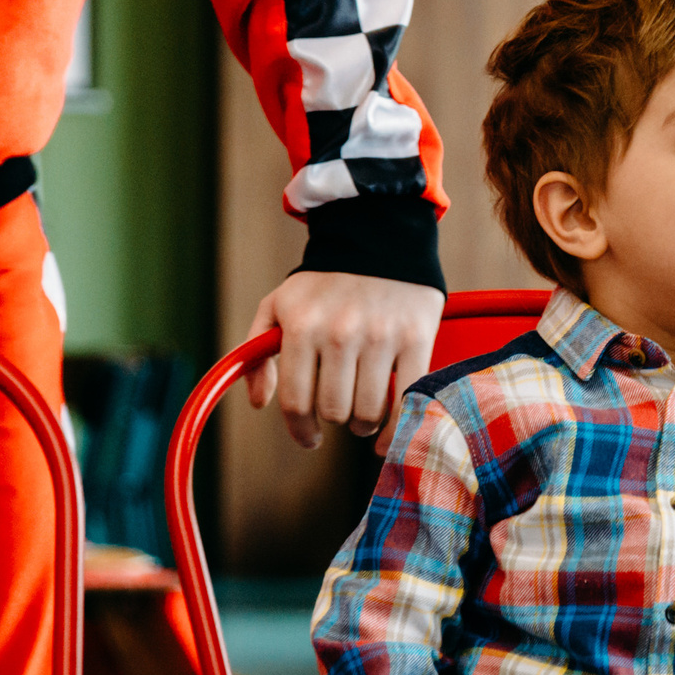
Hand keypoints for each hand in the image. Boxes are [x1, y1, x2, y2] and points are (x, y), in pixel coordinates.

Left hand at [247, 274, 444, 450]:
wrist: (379, 235)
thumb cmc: (324, 281)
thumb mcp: (279, 304)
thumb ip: (258, 353)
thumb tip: (259, 404)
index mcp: (302, 327)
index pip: (296, 401)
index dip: (300, 430)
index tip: (309, 439)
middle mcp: (340, 333)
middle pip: (333, 410)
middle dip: (335, 419)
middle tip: (341, 413)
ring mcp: (381, 337)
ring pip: (368, 411)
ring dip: (364, 424)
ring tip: (364, 415)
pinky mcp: (416, 338)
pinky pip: (407, 400)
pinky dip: (398, 427)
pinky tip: (390, 432)